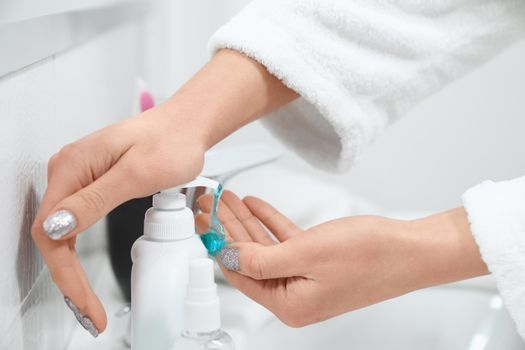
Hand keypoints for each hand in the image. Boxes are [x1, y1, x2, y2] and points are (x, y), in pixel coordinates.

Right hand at [31, 50, 297, 334]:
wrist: (187, 126)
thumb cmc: (171, 141)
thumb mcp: (137, 174)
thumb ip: (94, 200)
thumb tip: (56, 226)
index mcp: (74, 166)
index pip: (51, 231)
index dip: (65, 273)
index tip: (83, 301)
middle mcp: (70, 169)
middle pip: (54, 235)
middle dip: (68, 277)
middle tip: (89, 309)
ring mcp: (81, 175)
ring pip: (64, 231)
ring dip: (71, 267)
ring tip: (87, 298)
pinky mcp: (94, 180)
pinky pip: (77, 220)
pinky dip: (79, 249)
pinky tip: (84, 269)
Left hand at [196, 191, 487, 326]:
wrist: (412, 249)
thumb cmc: (371, 255)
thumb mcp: (306, 254)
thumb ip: (261, 259)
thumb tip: (229, 257)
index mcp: (289, 304)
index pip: (239, 272)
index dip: (217, 243)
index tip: (203, 221)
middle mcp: (295, 296)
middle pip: (249, 258)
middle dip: (228, 227)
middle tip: (209, 204)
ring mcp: (306, 278)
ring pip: (265, 247)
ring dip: (246, 221)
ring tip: (226, 199)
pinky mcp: (318, 262)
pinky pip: (285, 241)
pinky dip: (270, 222)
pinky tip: (256, 206)